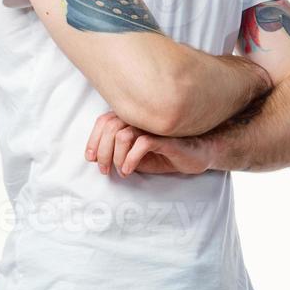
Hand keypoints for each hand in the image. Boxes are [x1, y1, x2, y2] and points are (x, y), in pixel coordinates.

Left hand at [85, 111, 214, 177]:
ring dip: (117, 157)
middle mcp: (141, 118)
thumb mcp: (136, 155)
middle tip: (105, 170)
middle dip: (103, 152)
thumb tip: (96, 158)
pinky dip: (130, 159)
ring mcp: (153, 126)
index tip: (91, 158)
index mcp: (132, 118)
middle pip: (110, 128)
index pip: (104, 121)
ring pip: (122, 135)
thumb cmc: (166, 153)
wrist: (198, 154)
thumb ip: (119, 152)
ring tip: (122, 171)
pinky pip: (141, 144)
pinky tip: (130, 170)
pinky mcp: (165, 138)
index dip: (93, 139)